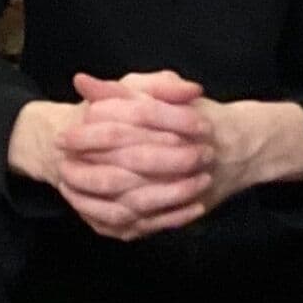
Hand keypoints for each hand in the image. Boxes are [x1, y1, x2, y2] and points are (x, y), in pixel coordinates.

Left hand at [7, 73, 302, 241]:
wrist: (242, 148)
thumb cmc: (194, 114)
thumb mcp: (158, 91)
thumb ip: (119, 89)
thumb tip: (82, 81)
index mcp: (172, 121)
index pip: (124, 126)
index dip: (89, 133)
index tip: (62, 135)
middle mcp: (181, 153)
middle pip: (128, 165)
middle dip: (89, 168)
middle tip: (61, 167)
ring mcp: (185, 185)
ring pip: (136, 198)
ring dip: (99, 197)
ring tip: (71, 190)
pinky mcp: (185, 209)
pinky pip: (148, 221)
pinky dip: (119, 218)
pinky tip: (94, 211)